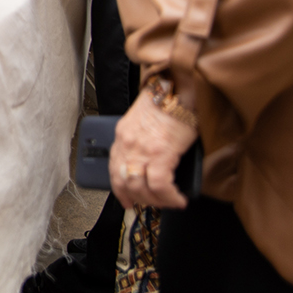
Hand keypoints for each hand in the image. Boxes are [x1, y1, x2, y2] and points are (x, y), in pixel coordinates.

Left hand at [109, 87, 197, 209]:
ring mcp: (142, 149)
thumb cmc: (169, 103)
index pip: (114, 170)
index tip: (128, 201)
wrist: (179, 87)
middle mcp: (128, 144)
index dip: (120, 190)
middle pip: (125, 183)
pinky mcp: (160, 153)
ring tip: (169, 202)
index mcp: (123, 136)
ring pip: (140, 188)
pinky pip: (159, 185)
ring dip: (156, 201)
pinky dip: (169, 197)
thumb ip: (143, 143)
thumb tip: (152, 166)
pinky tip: (178, 199)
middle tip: (155, 205)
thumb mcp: (146, 123)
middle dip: (140, 199)